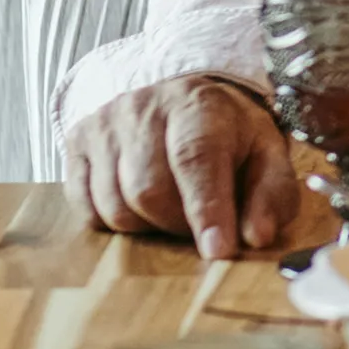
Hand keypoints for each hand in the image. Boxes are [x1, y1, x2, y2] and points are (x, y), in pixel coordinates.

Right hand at [65, 77, 297, 258]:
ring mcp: (105, 124)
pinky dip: (113, 223)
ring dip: (146, 226)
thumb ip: (272, 192)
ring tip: (171, 210)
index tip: (218, 251)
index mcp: (199, 105)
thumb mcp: (264, 151)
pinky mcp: (77, 142)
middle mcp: (145, 108)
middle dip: (177, 223)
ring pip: (114, 205)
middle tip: (197, 224)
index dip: (206, 209)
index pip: (197, 158)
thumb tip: (259, 237)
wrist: (179, 96)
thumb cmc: (226, 133)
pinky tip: (139, 207)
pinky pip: (85, 208)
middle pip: (149, 190)